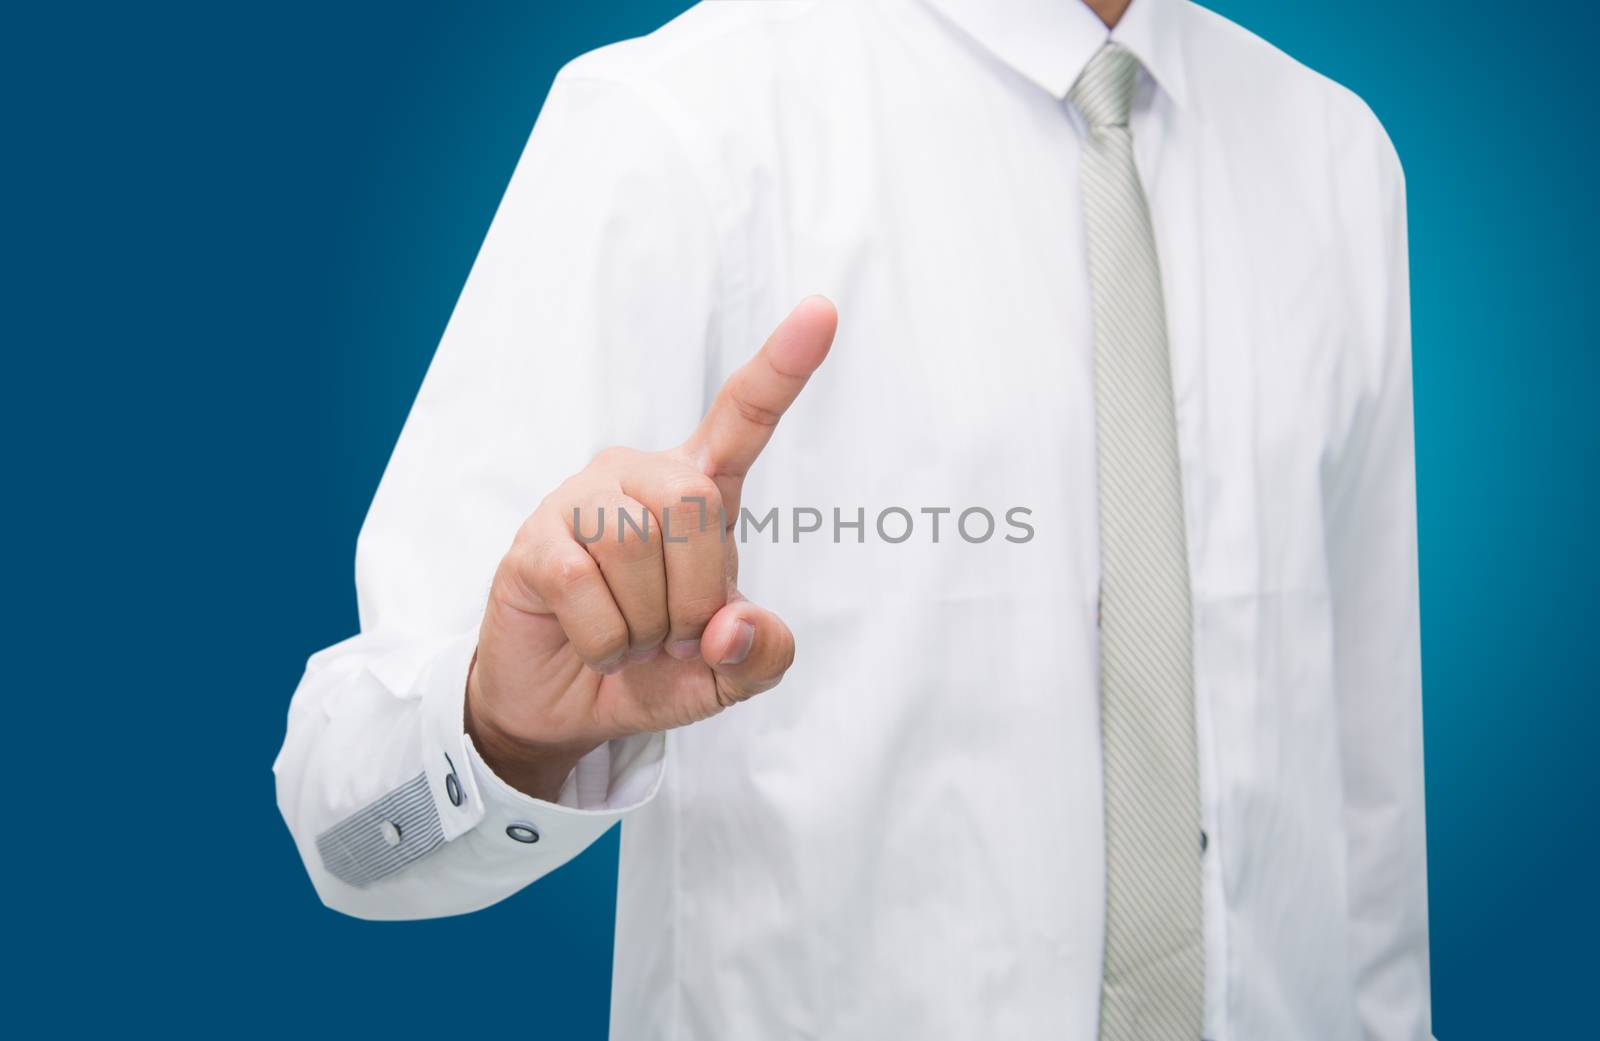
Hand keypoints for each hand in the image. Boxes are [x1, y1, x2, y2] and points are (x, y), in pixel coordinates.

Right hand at [467, 297, 837, 799]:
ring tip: (631, 639)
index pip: (744, 415)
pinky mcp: (534, 541)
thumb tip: (729, 627)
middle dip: (696, 593)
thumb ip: (758, 653)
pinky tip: (598, 646)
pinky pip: (583, 585)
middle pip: (692, 504)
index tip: (822, 311)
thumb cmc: (652, 664)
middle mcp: (638, 476)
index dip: (783, 366)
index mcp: (697, 488)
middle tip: (677, 636)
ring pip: (633, 544)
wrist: (565, 702)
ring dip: (646, 624)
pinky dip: (606, 641)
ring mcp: (580, 500)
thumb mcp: (725, 673)